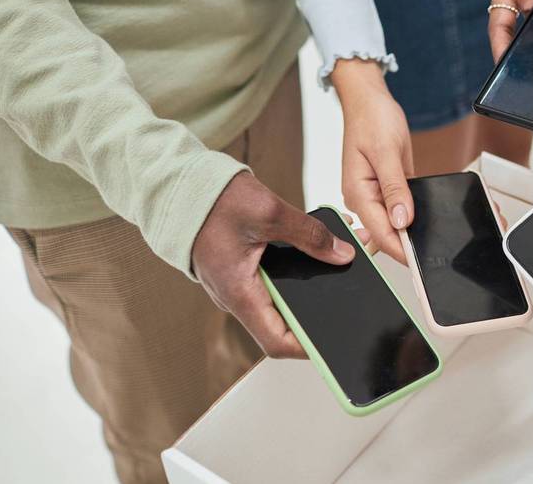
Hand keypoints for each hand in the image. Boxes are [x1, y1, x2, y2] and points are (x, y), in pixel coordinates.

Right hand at [192, 172, 361, 357]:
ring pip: (284, 294)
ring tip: (344, 253)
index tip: (336, 340)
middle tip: (352, 285)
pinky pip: (276, 277)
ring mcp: (239, 284)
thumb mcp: (269, 212)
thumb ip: (310, 235)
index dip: (309, 347)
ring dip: (314, 278)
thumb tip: (342, 255)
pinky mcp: (243, 269)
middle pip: (286, 318)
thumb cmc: (212, 201)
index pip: (276, 342)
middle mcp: (238, 295)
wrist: (180, 186)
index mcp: (239, 293)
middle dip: (323, 303)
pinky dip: (300, 263)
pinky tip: (321, 241)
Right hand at [331, 59, 413, 263]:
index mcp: (357, 193)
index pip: (380, 233)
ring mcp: (375, 194)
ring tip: (434, 240)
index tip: (420, 261)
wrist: (370, 101)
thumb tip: (402, 220)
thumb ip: (395, 188)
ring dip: (412, 232)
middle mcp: (364, 198)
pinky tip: (427, 220)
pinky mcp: (387, 188)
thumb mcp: (387, 152)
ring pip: (395, 224)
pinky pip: (401, 208)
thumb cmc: (371, 119)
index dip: (401, 249)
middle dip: (409, 245)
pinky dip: (413, 215)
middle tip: (433, 254)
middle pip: (387, 233)